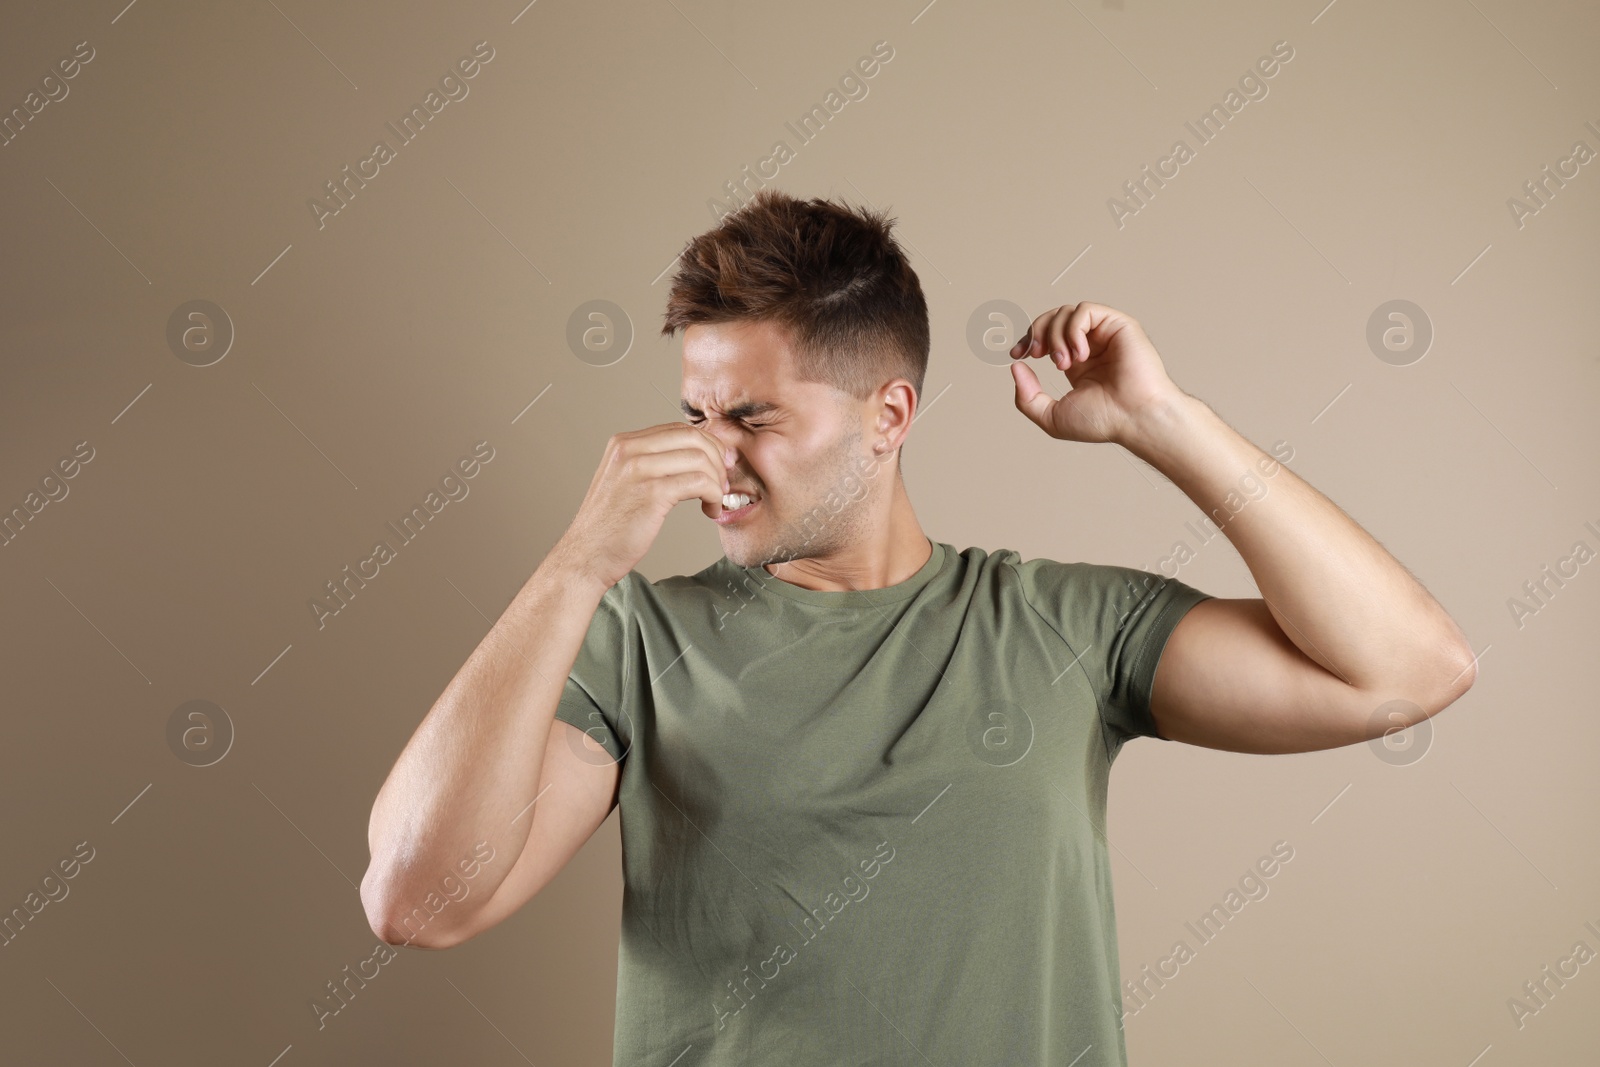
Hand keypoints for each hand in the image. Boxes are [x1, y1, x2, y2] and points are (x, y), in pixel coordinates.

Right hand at [553, 423, 732, 589]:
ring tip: (715, 500)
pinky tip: (710, 510)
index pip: (677, 429)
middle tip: (723, 482)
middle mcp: (629, 450)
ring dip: (717, 481)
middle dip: (717, 458)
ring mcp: (639, 470)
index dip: (706, 444)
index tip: (719, 464)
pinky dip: (714, 495)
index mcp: (623, 444)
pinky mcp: (652, 493)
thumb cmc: (609, 527)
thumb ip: (651, 465)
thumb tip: (694, 457)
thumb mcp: (624, 483)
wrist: (586, 557)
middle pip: (692, 437)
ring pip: (700, 458)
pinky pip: (700, 482)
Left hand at [1008, 301, 1183, 444]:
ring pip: (1066, 312)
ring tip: (1064, 362)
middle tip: (1037, 354)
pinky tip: (1081, 355)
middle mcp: (1091, 345)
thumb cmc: (1103, 421)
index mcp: (1077, 362)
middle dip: (1036, 332)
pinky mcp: (1119, 324)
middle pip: (1053, 318)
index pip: (1046, 336)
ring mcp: (1105, 334)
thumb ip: (1027, 396)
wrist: (1134, 418)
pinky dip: (1074, 330)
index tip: (1018, 355)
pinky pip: (1085, 311)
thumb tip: (1016, 366)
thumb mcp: (1052, 416)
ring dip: (1055, 335)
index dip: (1028, 339)